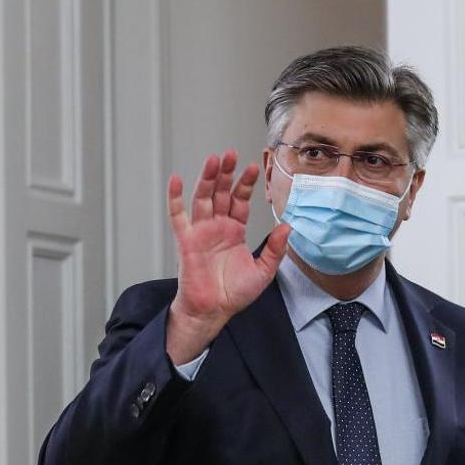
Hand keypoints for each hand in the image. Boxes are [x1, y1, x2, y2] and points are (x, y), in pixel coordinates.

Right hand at [164, 149, 293, 363]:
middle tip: (232, 154)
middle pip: (221, 193)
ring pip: (203, 198)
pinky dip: (175, 198)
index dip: (245, 184)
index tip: (254, 167)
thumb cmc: (235, 293)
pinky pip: (178, 216)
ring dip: (207, 179)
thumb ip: (275, 249)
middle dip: (227, 173)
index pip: (240, 200)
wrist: (214, 311)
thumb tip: (289, 227)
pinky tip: (177, 180)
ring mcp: (201, 231)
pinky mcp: (186, 240)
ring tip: (214, 160)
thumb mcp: (264, 271)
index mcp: (235, 231)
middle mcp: (217, 227)